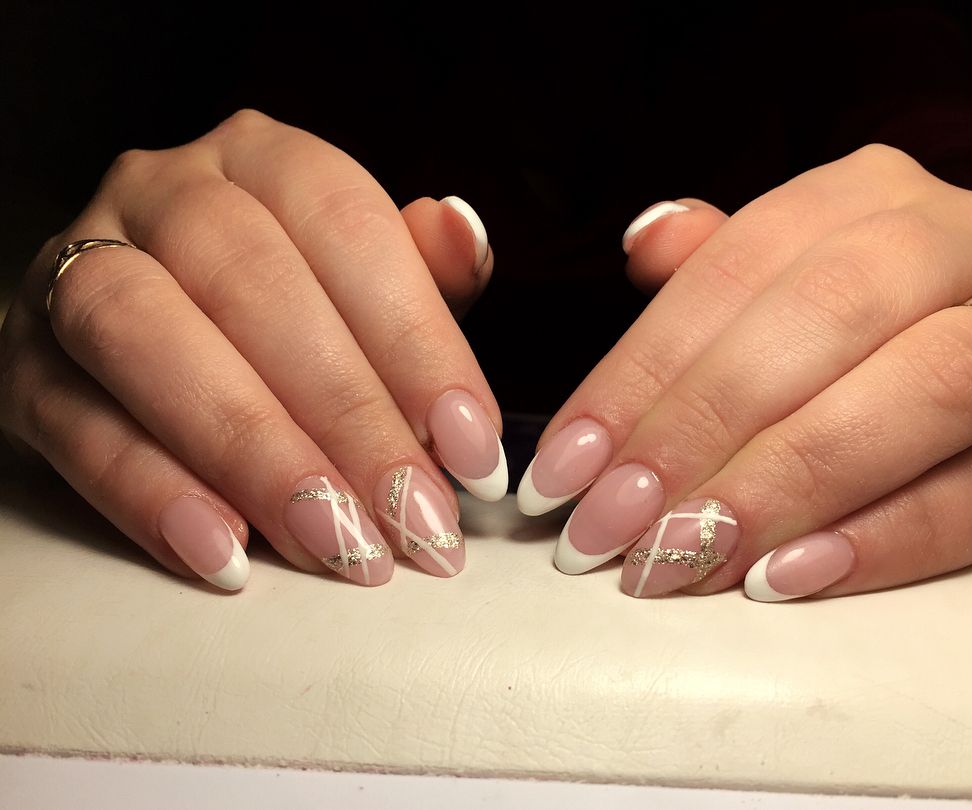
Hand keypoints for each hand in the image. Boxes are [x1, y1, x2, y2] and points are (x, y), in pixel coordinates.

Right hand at [0, 109, 507, 590]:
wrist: (148, 326)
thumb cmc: (288, 307)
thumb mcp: (366, 280)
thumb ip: (418, 267)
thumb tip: (461, 231)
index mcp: (261, 158)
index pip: (349, 227)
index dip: (419, 343)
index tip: (474, 451)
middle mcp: (161, 192)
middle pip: (252, 287)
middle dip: (349, 418)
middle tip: (417, 520)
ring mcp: (74, 270)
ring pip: (150, 340)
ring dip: (254, 454)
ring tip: (337, 543)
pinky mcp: (24, 365)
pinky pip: (74, 426)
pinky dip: (152, 494)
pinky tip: (229, 552)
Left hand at [517, 144, 971, 599]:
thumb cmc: (855, 328)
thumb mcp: (779, 276)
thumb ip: (712, 264)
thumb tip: (645, 244)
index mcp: (870, 196)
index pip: (737, 269)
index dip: (641, 371)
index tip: (569, 462)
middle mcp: (964, 244)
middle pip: (830, 317)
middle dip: (705, 427)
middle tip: (616, 521)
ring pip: (924, 393)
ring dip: (789, 483)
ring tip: (690, 555)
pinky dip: (885, 539)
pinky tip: (788, 575)